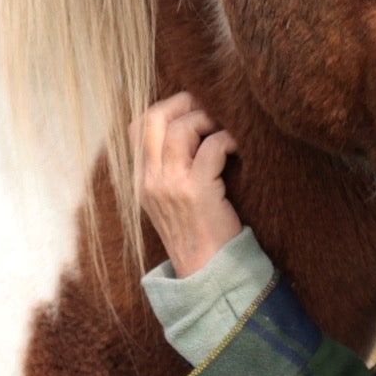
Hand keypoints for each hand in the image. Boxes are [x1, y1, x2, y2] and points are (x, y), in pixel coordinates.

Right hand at [135, 91, 242, 276]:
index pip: (138, 126)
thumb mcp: (170, 199)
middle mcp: (150, 180)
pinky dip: (228, 138)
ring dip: (208, 118)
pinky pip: (212, 147)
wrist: (205, 274)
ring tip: (224, 126)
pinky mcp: (197, 192)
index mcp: (141, 180)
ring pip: (183, 128)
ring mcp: (170, 186)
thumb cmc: (197, 232)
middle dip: (183, 102)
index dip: (165, 107)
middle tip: (208, 105)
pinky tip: (237, 145)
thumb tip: (190, 126)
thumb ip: (170, 167)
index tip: (191, 108)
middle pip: (153, 118)